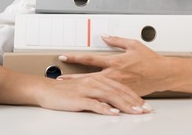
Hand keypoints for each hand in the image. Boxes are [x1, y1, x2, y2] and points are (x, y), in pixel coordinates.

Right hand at [36, 73, 152, 114]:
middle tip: (145, 109)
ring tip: (135, 111)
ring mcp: (88, 89)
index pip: (120, 87)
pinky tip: (114, 113)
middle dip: (134, 101)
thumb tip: (112, 99)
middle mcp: (95, 81)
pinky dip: (106, 108)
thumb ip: (100, 89)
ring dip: (125, 105)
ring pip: (111, 96)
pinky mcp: (80, 98)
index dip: (134, 95)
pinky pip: (95, 103)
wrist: (45, 90)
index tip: (144, 103)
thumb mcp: (86, 86)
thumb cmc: (64, 90)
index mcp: (97, 78)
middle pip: (119, 91)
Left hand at [58, 34, 166, 95]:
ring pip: (95, 88)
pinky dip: (97, 97)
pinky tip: (88, 99)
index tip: (64, 56)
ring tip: (69, 89)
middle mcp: (114, 74)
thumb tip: (104, 36)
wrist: (162, 74)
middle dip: (72, 78)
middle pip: (88, 76)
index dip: (75, 57)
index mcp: (115, 61)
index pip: (90, 59)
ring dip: (81, 88)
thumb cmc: (149, 59)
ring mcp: (117, 85)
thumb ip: (116, 40)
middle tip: (60, 79)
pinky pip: (107, 96)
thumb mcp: (133, 44)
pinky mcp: (122, 93)